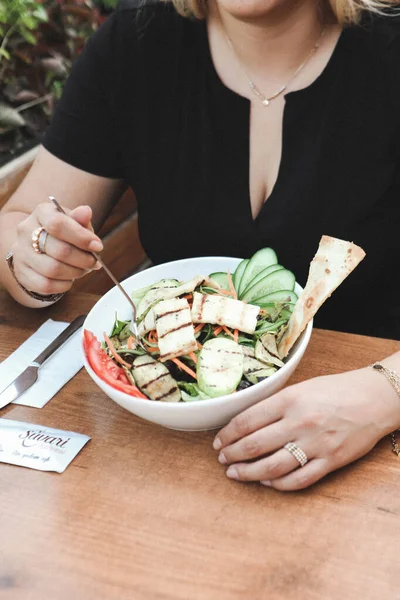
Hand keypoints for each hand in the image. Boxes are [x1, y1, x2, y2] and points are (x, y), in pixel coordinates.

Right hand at [11, 203, 102, 295]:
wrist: (38, 247)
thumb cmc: (63, 234)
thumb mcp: (74, 223)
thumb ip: (81, 220)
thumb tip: (86, 211)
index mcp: (41, 213)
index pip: (58, 224)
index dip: (81, 238)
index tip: (98, 246)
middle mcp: (26, 231)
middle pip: (59, 250)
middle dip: (83, 259)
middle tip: (94, 262)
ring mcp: (21, 253)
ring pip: (53, 269)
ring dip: (75, 272)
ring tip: (83, 269)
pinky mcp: (22, 273)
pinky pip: (46, 285)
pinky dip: (64, 285)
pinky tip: (69, 278)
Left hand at [213, 367, 399, 490]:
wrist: (374, 398)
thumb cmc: (336, 390)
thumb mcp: (301, 387)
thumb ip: (275, 404)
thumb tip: (246, 422)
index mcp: (289, 400)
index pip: (247, 420)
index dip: (228, 433)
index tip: (219, 440)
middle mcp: (299, 423)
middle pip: (255, 445)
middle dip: (232, 454)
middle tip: (221, 458)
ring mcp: (315, 445)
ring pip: (273, 467)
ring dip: (249, 473)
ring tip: (235, 474)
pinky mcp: (331, 461)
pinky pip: (299, 480)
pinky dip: (279, 484)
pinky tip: (267, 482)